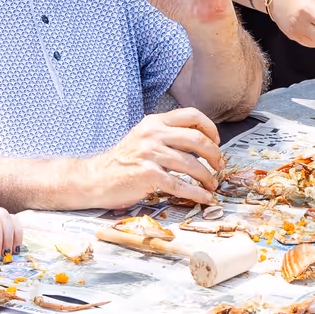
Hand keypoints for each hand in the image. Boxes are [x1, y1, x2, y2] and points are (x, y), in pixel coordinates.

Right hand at [80, 108, 223, 208]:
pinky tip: (204, 198)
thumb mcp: (142, 138)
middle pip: (197, 140)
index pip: (192, 115)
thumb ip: (166, 135)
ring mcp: (150, 154)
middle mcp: (152, 134)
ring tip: (212, 185)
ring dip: (207, 177)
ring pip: (192, 164)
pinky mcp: (148, 175)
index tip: (216, 142)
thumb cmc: (122, 161)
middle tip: (219, 166)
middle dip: (215, 155)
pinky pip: (180, 185)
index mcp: (154, 122)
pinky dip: (196, 193)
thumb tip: (199, 141)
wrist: (95, 178)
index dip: (210, 128)